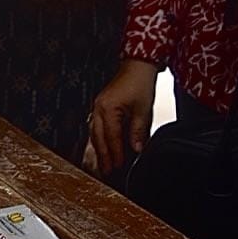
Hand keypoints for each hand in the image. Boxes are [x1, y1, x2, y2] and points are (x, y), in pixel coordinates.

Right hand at [87, 59, 156, 175]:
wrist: (136, 66)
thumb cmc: (139, 82)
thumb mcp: (143, 109)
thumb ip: (138, 131)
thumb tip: (136, 149)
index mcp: (108, 108)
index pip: (111, 137)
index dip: (116, 154)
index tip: (119, 167)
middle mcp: (98, 108)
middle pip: (98, 138)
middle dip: (102, 156)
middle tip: (105, 172)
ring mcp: (97, 107)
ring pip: (94, 133)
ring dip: (97, 150)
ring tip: (100, 165)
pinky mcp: (100, 106)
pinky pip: (95, 127)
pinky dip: (97, 139)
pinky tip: (99, 147)